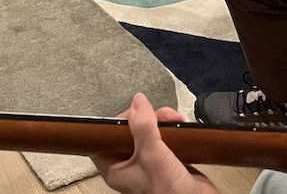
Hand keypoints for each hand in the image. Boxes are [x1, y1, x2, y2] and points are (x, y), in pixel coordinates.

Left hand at [90, 94, 218, 193]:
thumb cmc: (169, 191)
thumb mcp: (152, 154)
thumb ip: (143, 126)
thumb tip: (138, 101)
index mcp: (116, 168)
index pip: (106, 136)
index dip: (118, 121)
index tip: (134, 111)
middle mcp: (129, 165)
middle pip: (130, 130)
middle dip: (147, 117)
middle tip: (160, 115)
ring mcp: (147, 162)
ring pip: (148, 131)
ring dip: (162, 121)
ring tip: (175, 119)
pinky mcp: (164, 160)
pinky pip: (163, 137)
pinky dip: (172, 128)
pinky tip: (180, 124)